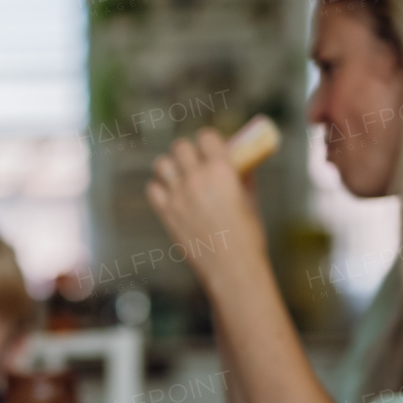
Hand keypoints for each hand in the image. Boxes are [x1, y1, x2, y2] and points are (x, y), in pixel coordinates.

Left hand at [145, 128, 267, 284]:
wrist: (231, 266)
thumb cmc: (247, 235)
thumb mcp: (250, 200)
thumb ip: (244, 178)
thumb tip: (245, 164)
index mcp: (222, 170)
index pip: (206, 136)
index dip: (207, 140)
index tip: (209, 146)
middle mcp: (197, 178)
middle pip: (180, 146)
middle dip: (187, 151)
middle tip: (193, 161)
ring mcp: (178, 195)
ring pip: (162, 163)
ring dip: (170, 166)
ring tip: (177, 175)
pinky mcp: (166, 213)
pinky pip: (152, 188)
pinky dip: (159, 188)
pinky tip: (168, 193)